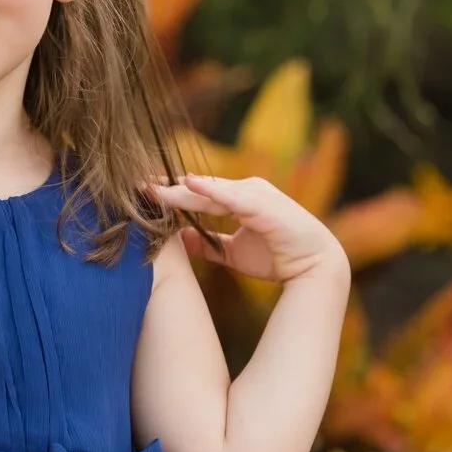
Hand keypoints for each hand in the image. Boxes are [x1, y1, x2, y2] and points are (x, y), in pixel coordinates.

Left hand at [143, 173, 348, 284]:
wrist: (314, 268)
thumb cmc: (277, 257)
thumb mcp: (232, 252)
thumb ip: (207, 244)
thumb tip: (178, 238)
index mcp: (240, 198)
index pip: (199, 193)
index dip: (171, 193)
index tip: (143, 192)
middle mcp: (247, 191)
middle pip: (200, 188)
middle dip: (168, 187)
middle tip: (137, 185)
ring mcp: (257, 195)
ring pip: (212, 190)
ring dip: (182, 190)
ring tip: (155, 189)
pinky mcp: (264, 205)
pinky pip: (233, 197)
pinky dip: (212, 190)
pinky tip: (190, 183)